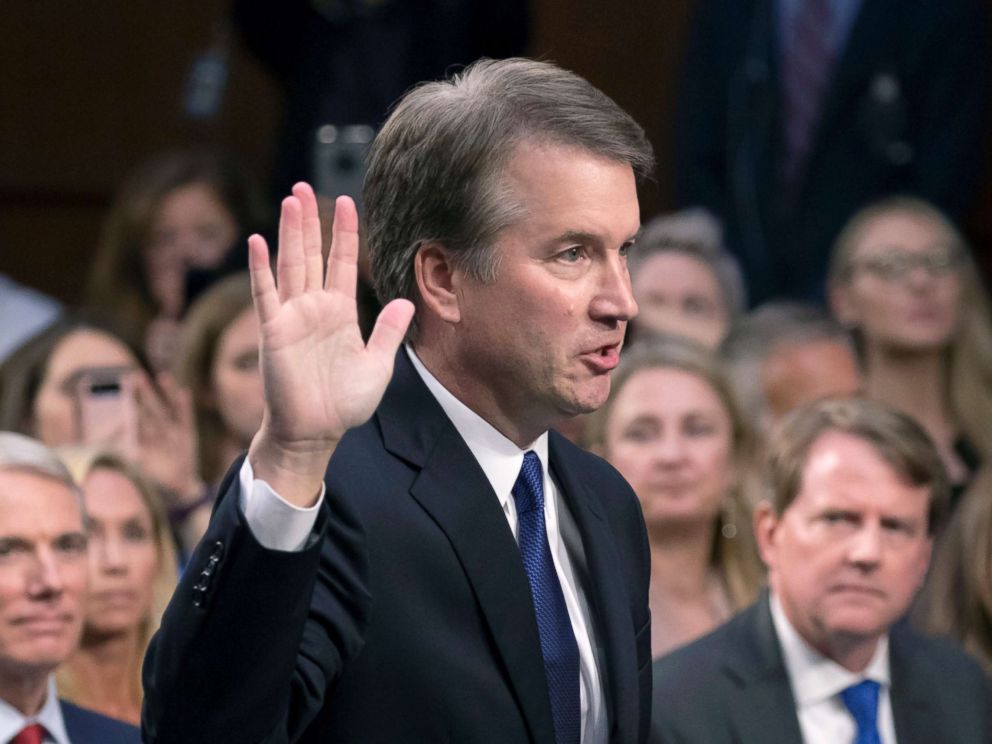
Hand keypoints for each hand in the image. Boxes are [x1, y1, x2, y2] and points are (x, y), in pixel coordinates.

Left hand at [134, 371, 202, 506]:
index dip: (129, 404)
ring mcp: (173, 433)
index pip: (135, 418)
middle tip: (134, 375)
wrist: (179, 490)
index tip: (123, 388)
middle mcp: (158, 433)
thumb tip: (108, 445)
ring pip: (167, 410)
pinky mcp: (187, 437)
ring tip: (162, 377)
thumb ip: (124, 455)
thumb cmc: (156, 481)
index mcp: (143, 439)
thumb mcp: (136, 468)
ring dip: (165, 394)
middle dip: (142, 393)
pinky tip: (182, 392)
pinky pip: (186, 419)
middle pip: (149, 409)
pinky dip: (184, 407)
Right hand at [247, 183, 413, 504]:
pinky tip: (257, 241)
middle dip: (310, 221)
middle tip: (306, 188)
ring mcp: (292, 317)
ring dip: (289, 232)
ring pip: (290, 265)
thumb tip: (403, 301)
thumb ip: (388, 332)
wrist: (316, 432)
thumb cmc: (344, 404)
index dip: (344, 233)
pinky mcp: (273, 330)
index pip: (342, 263)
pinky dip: (260, 268)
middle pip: (311, 254)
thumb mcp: (378, 365)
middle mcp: (315, 308)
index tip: (345, 202)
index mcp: (340, 312)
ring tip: (290, 200)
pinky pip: (265, 293)